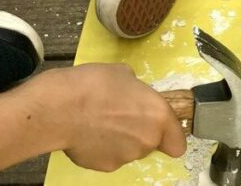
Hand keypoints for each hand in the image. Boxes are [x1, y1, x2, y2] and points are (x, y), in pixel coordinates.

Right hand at [56, 64, 185, 171]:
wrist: (62, 107)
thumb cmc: (95, 83)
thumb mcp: (123, 73)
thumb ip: (136, 90)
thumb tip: (131, 94)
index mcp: (158, 115)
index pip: (178, 143)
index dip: (170, 135)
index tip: (158, 126)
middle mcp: (147, 140)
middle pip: (151, 143)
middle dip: (140, 132)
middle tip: (120, 115)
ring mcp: (126, 157)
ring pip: (130, 150)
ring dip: (121, 139)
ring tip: (99, 121)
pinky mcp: (105, 167)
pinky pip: (110, 156)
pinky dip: (102, 147)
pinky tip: (88, 132)